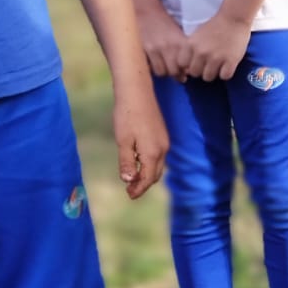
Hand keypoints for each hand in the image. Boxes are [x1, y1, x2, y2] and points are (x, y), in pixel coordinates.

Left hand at [112, 78, 168, 198]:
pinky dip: (150, 164)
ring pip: (158, 165)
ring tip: (133, 179)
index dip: (139, 189)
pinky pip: (158, 156)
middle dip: (144, 184)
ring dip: (147, 174)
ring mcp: (164, 141)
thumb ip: (127, 162)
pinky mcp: (162, 135)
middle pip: (155, 174)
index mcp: (152, 153)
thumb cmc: (127, 115)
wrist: (137, 92)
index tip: (129, 195)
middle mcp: (162, 149)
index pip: (148, 178)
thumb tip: (129, 180)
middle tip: (130, 191)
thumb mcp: (123, 141)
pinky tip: (139, 161)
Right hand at [136, 5, 188, 80]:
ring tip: (163, 66)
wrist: (146, 12)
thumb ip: (184, 53)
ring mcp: (156, 49)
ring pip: (162, 72)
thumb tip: (185, 74)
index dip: (185, 71)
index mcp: (181, 42)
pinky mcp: (145, 50)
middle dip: (174, 74)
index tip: (184, 70)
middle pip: (175, 71)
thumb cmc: (165, 24)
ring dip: (163, 72)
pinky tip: (153, 63)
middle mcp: (170, 46)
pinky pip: (150, 68)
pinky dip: (152, 69)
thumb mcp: (179, 35)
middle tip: (173, 70)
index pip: (187, 66)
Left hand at [182, 10, 251, 81]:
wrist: (234, 18)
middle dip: (201, 71)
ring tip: (218, 66)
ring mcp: (216, 58)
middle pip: (195, 74)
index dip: (188, 65)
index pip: (182, 65)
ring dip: (213, 73)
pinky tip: (227, 66)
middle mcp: (201, 52)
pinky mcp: (231, 61)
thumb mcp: (197, 34)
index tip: (195, 63)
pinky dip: (226, 73)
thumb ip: (190, 48)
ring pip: (208, 77)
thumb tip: (187, 67)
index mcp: (191, 45)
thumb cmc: (215, 26)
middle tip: (208, 65)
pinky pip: (224, 76)